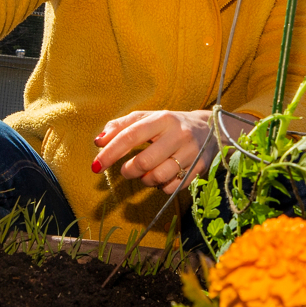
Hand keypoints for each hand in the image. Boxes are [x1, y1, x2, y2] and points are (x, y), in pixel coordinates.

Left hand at [93, 110, 218, 195]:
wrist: (209, 129)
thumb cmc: (168, 124)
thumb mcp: (146, 118)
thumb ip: (120, 126)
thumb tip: (98, 141)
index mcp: (162, 119)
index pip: (130, 136)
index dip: (110, 153)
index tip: (96, 166)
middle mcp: (178, 134)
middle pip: (144, 162)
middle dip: (128, 170)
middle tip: (126, 170)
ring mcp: (191, 152)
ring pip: (158, 177)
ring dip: (144, 180)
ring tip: (144, 173)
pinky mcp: (199, 168)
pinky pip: (172, 188)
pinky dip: (160, 187)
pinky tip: (161, 178)